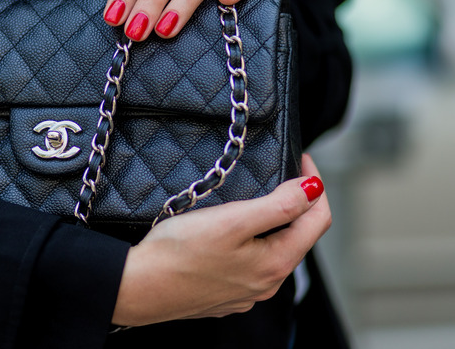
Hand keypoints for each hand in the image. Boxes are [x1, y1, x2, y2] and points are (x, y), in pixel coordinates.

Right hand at [112, 154, 331, 325]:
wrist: (135, 288)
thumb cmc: (178, 252)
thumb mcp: (232, 220)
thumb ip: (279, 205)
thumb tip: (314, 190)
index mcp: (276, 264)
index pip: (319, 219)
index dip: (315, 184)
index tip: (299, 159)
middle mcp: (267, 285)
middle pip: (298, 236)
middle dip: (296, 203)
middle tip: (280, 173)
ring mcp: (245, 294)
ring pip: (273, 251)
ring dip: (272, 224)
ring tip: (254, 198)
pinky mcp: (223, 296)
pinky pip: (249, 265)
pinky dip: (250, 244)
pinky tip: (228, 233)